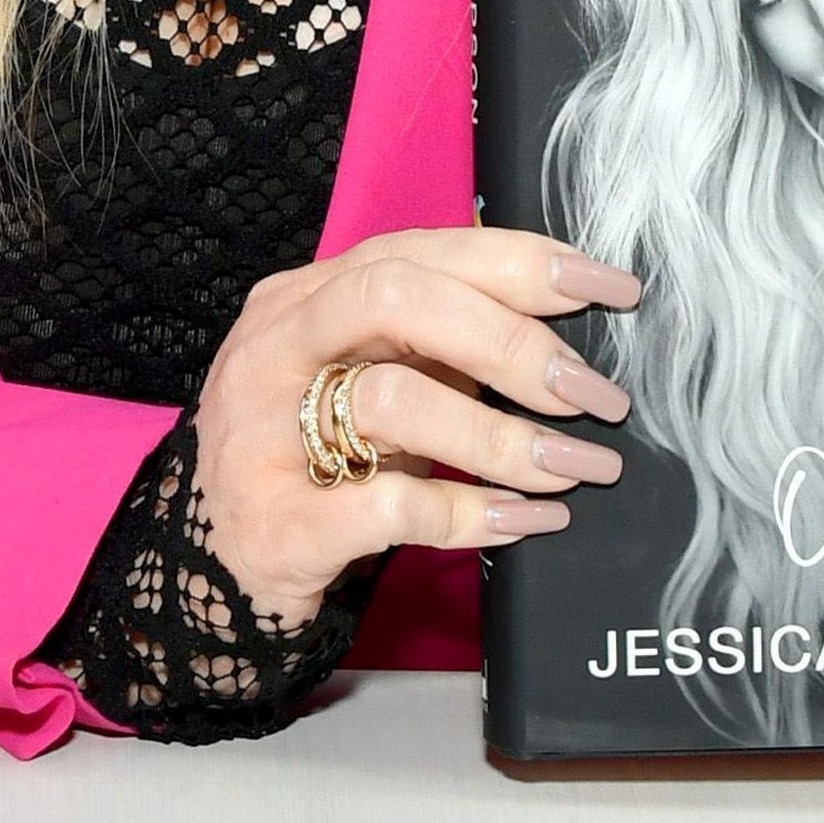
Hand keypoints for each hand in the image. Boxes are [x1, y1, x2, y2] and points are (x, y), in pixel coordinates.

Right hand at [191, 225, 639, 629]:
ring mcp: (264, 437)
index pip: (417, 251)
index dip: (519, 263)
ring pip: (394, 402)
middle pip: (398, 302)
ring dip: (503, 438)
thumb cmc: (310, 459)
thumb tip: (564, 328)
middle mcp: (273, 352)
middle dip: (512, 341)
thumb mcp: (361, 379)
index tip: (608, 288)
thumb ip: (434, 343)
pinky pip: (391, 508)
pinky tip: (528, 521)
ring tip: (576, 468)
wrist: (215, 570)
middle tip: (594, 394)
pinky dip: (474, 515)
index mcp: (301, 300)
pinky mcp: (279, 526)